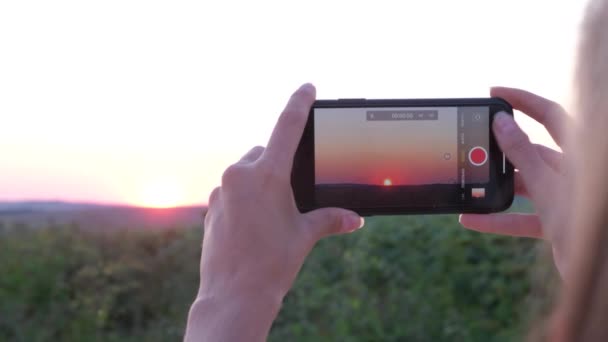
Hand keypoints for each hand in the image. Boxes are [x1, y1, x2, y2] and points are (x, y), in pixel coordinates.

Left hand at [184, 84, 363, 341]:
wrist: (234, 296)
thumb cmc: (272, 264)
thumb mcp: (305, 236)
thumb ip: (330, 220)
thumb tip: (355, 220)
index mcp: (266, 175)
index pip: (287, 127)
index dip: (299, 104)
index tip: (307, 88)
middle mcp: (239, 176)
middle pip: (264, 154)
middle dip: (278, 166)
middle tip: (290, 196)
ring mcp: (221, 191)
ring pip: (246, 173)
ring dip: (260, 184)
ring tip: (271, 218)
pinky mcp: (211, 207)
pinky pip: (232, 192)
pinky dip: (244, 199)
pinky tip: (253, 226)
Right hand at [459, 87, 570, 276]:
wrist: (602, 274)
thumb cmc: (585, 224)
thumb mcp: (547, 186)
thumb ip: (522, 155)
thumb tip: (501, 123)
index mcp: (581, 155)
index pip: (551, 115)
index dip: (523, 100)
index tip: (494, 93)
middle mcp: (574, 172)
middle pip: (533, 150)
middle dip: (503, 149)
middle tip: (475, 143)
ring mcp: (566, 197)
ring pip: (527, 184)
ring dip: (498, 187)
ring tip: (471, 183)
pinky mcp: (558, 222)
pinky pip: (524, 216)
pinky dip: (499, 218)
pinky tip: (472, 219)